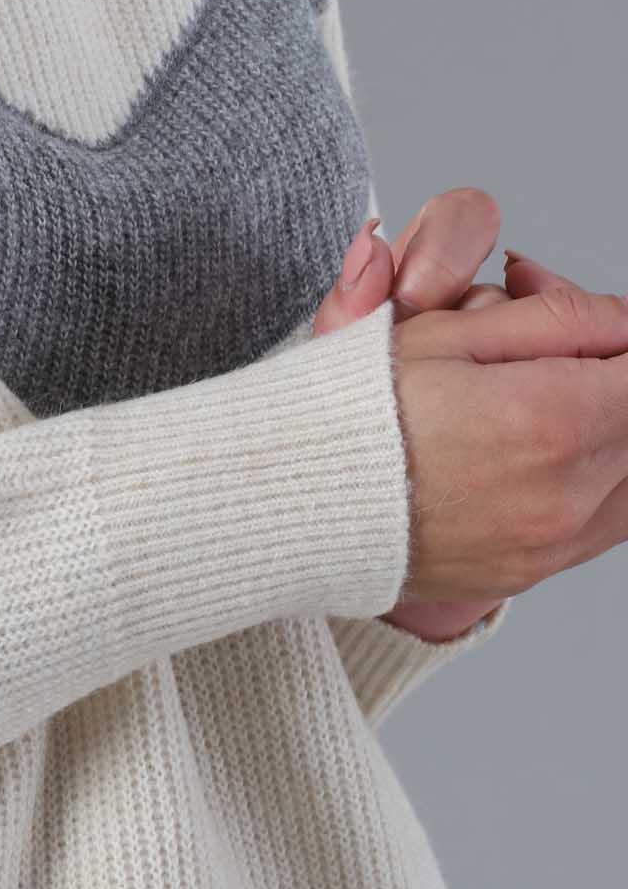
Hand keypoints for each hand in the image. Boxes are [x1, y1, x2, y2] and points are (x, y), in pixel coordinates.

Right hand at [314, 188, 627, 636]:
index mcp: (550, 419)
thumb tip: (620, 320)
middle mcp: (566, 493)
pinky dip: (599, 485)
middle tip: (552, 362)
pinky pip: (608, 524)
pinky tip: (540, 458)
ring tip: (549, 411)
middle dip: (611, 383)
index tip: (579, 331)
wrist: (294, 503)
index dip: (615, 342)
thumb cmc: (354, 413)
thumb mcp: (445, 332)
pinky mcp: (534, 572)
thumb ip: (556, 317)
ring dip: (611, 436)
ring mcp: (553, 543)